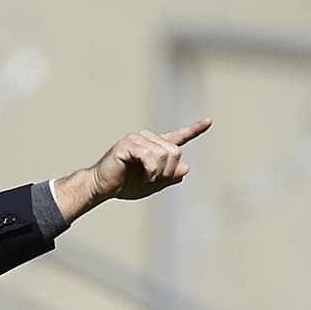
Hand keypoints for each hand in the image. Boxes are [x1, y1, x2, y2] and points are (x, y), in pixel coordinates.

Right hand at [91, 119, 210, 199]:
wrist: (101, 187)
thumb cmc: (124, 185)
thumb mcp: (153, 184)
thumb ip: (170, 177)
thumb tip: (185, 168)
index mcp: (154, 146)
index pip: (178, 136)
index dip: (194, 130)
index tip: (209, 121)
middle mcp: (147, 138)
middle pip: (175, 151)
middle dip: (169, 170)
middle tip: (155, 180)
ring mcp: (137, 139)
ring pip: (164, 154)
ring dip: (159, 172)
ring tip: (147, 179)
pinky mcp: (127, 145)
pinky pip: (150, 157)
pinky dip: (151, 171)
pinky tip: (144, 177)